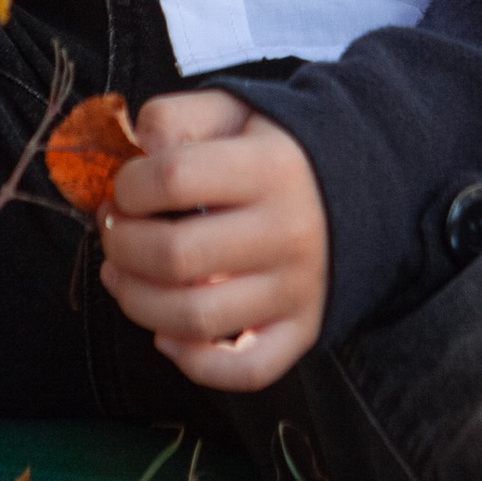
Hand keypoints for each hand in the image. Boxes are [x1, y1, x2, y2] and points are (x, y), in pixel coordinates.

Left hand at [96, 89, 329, 390]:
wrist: (367, 187)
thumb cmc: (278, 151)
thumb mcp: (234, 110)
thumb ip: (177, 117)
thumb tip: (137, 150)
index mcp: (270, 167)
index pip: (172, 179)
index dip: (128, 186)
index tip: (126, 188)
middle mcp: (288, 232)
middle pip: (175, 256)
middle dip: (120, 246)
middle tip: (114, 233)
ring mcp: (297, 289)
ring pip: (195, 318)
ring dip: (136, 302)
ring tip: (122, 276)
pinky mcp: (304, 330)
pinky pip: (245, 370)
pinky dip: (194, 363)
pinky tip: (167, 334)